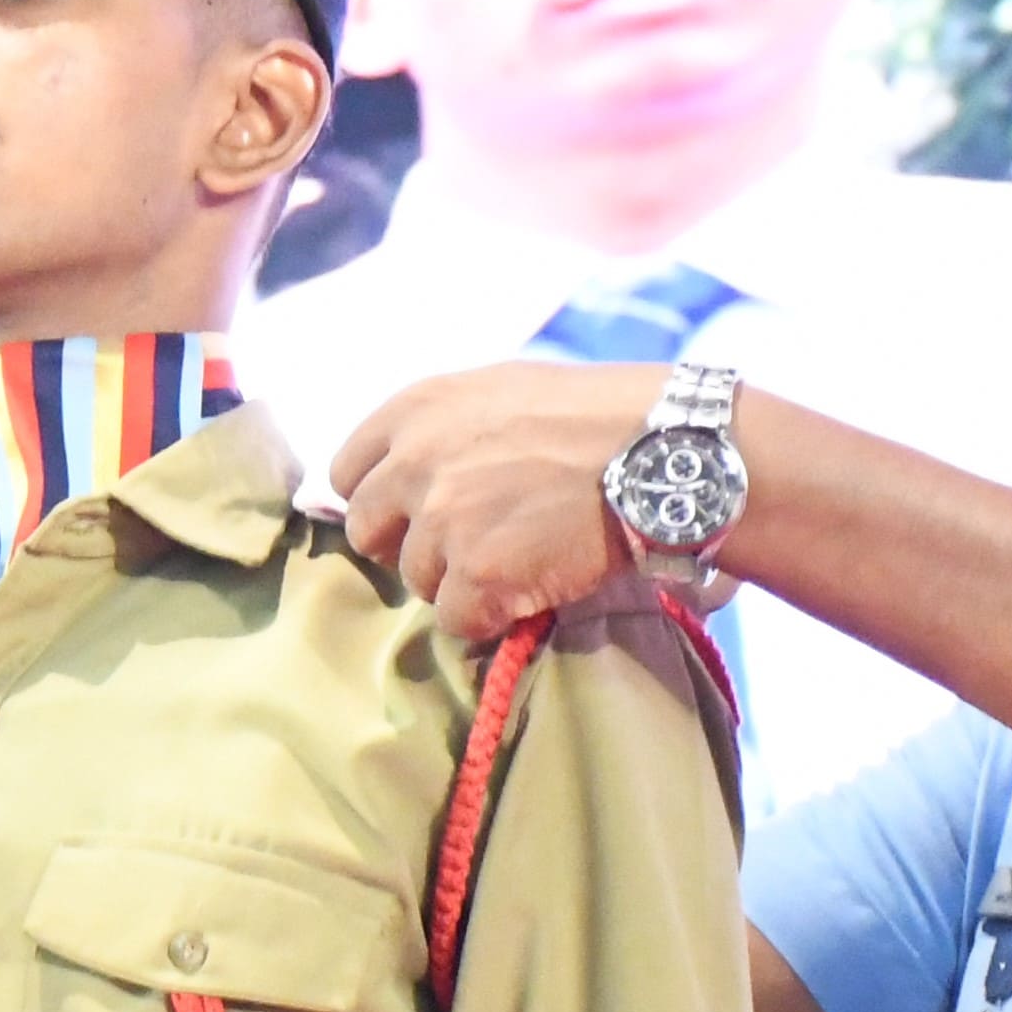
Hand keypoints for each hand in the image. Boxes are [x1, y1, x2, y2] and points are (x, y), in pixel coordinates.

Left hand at [332, 362, 670, 643]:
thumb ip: (442, 428)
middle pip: (369, 532)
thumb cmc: (594, 415)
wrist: (662, 450)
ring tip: (521, 556)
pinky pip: (459, 619)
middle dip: (411, 545)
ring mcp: (442, 522)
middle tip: (468, 545)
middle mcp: (413, 463)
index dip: (384, 499)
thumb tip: (407, 468)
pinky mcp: (477, 576)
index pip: (349, 473)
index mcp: (413, 409)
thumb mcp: (502, 391)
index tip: (417, 512)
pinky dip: (494, 614)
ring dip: (461, 580)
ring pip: (418, 580)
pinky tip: (535, 585)